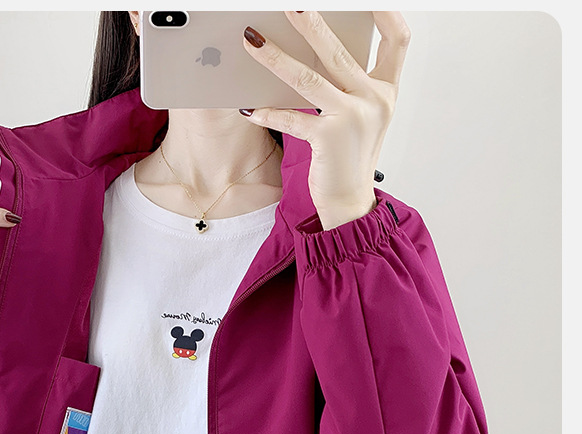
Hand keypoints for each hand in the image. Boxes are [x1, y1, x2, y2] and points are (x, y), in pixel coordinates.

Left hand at [240, 11, 409, 229]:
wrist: (350, 201)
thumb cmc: (351, 157)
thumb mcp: (363, 116)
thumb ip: (352, 84)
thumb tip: (319, 47)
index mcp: (386, 91)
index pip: (397, 39)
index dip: (385, 12)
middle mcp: (374, 100)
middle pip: (339, 51)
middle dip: (311, 23)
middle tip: (289, 4)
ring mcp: (352, 118)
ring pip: (308, 78)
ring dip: (276, 57)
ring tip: (253, 39)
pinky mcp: (328, 138)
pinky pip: (292, 117)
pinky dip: (268, 112)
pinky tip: (249, 108)